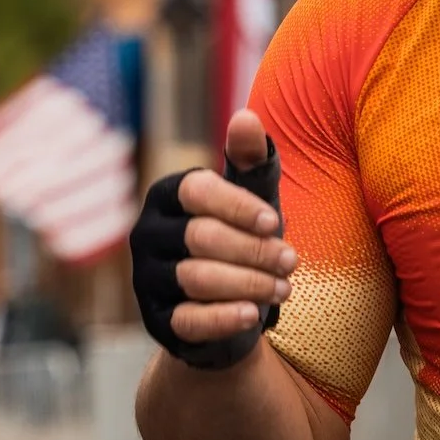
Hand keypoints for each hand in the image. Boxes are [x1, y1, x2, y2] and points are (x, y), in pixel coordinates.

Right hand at [130, 110, 297, 367]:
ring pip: (197, 278)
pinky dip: (225, 318)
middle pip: (200, 237)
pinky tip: (254, 316)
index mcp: (166, 197)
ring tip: (284, 288)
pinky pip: (188, 320)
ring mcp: (148, 279)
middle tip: (292, 261)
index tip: (276, 222)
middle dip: (254, 250)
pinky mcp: (157, 321)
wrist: (231, 307)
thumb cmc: (243, 242)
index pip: (195, 191)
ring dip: (250, 284)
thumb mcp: (253, 203)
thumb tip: (247, 118)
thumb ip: (251, 164)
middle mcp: (147, 234)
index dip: (238, 206)